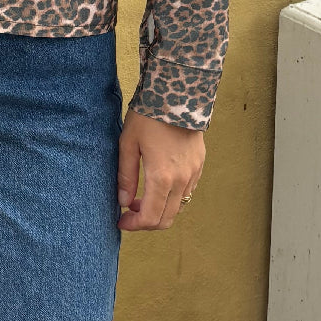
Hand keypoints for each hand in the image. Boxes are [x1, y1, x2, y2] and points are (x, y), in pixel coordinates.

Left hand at [117, 108, 204, 230]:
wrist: (177, 95)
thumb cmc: (148, 117)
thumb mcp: (128, 143)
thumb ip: (126, 176)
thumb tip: (123, 202)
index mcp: (161, 177)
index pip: (150, 218)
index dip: (134, 225)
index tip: (121, 221)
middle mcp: (181, 180)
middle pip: (166, 219)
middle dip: (146, 222)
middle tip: (129, 213)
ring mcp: (193, 174)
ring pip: (178, 207)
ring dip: (160, 210)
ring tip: (141, 197)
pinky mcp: (199, 165)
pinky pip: (187, 192)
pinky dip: (172, 197)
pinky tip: (159, 184)